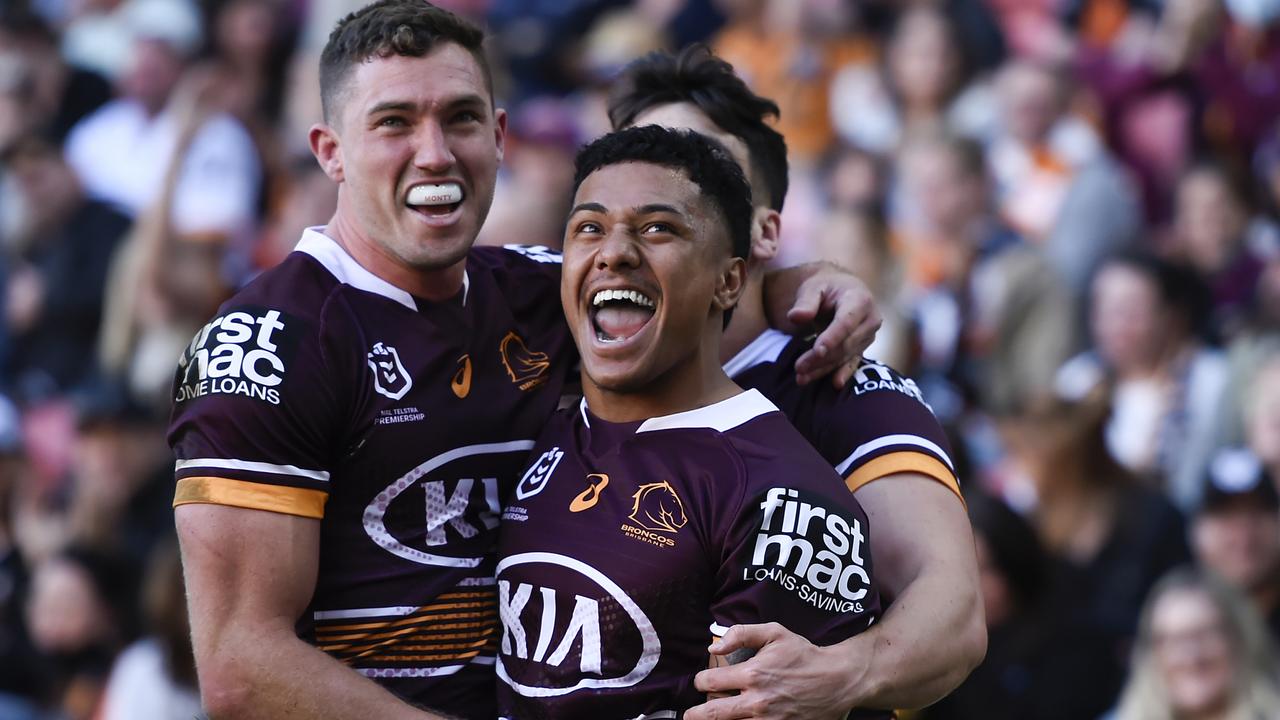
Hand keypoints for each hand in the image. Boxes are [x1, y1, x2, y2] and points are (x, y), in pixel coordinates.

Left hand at [686, 623, 856, 719]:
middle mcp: (757, 701)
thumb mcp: (774, 633)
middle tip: (689, 715)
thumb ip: (741, 633)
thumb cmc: (803, 655)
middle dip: (695, 715)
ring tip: (712, 719)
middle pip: (712, 714)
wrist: (837, 680)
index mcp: (752, 674)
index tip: (704, 681)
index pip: (709, 681)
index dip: (701, 681)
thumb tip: (714, 646)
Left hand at [787, 268, 879, 387]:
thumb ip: (805, 302)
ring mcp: (869, 336)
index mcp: (860, 299)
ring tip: (801, 377)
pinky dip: (841, 374)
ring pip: (845, 356)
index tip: (816, 351)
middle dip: (822, 358)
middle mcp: (870, 319)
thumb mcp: (813, 287)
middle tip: (798, 368)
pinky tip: (834, 384)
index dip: (832, 338)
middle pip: (846, 344)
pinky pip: (852, 363)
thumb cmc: (825, 287)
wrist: (842, 290)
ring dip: (824, 369)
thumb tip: (795, 317)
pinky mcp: (863, 347)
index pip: (846, 322)